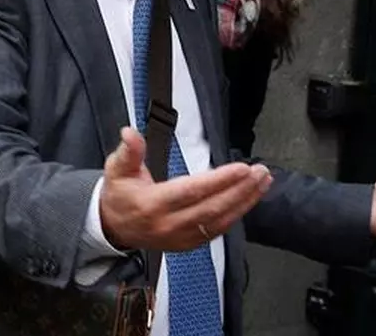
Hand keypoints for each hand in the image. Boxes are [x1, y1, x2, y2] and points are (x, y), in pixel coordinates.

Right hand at [99, 127, 271, 251]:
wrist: (113, 228)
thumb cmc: (119, 195)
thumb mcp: (117, 169)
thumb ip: (128, 151)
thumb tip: (130, 132)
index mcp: (152, 204)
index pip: (192, 191)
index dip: (220, 180)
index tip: (242, 168)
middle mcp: (169, 224)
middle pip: (212, 208)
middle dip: (241, 189)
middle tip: (260, 172)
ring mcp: (180, 237)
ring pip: (219, 221)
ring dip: (245, 201)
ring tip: (263, 182)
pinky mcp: (188, 244)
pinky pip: (217, 230)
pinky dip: (236, 215)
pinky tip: (250, 199)